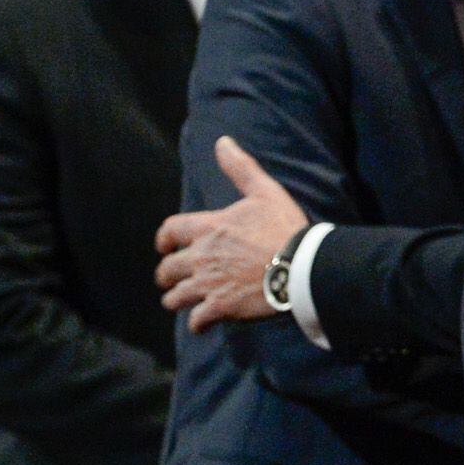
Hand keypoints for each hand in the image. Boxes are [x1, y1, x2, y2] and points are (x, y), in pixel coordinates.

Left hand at [156, 136, 307, 327]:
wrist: (300, 267)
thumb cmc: (284, 228)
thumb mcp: (264, 191)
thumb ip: (240, 167)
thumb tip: (222, 142)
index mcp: (208, 227)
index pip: (169, 231)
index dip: (163, 240)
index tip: (165, 247)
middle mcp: (201, 257)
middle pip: (166, 269)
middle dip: (166, 275)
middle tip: (171, 279)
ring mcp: (208, 284)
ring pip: (174, 298)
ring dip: (177, 299)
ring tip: (184, 302)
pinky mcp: (220, 308)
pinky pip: (196, 321)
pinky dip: (197, 323)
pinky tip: (203, 323)